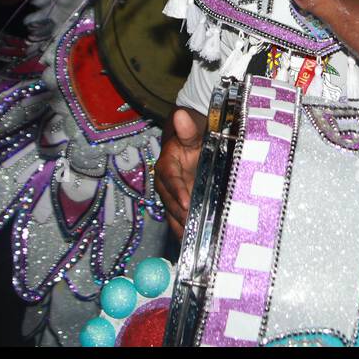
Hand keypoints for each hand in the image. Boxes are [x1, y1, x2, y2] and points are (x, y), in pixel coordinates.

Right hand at [154, 106, 205, 238]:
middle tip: (193, 227)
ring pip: (173, 213)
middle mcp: (166, 182)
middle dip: (181, 214)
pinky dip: (184, 230)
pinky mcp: (179, 202)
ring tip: (192, 241)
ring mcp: (172, 195)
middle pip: (171, 201)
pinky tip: (193, 243)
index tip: (187, 203)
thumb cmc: (192, 138)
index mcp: (167, 164)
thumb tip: (181, 114)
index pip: (170, 179)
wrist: (188, 143)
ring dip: (182, 227)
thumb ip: (187, 128)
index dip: (178, 191)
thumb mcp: (192, 132)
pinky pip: (179, 218)